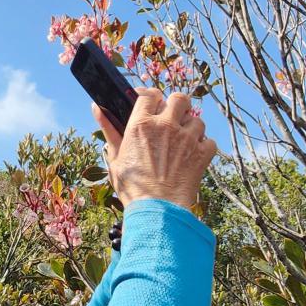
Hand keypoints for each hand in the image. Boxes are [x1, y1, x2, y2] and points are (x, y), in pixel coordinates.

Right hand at [91, 90, 216, 213]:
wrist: (157, 210)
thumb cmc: (132, 187)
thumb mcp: (114, 157)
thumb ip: (108, 129)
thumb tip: (96, 107)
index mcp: (142, 124)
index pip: (150, 95)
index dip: (151, 97)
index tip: (151, 103)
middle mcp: (166, 125)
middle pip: (179, 98)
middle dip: (176, 106)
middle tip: (172, 118)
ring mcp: (187, 138)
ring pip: (196, 120)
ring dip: (191, 128)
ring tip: (183, 142)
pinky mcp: (202, 153)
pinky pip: (209, 141)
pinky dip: (204, 147)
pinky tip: (193, 155)